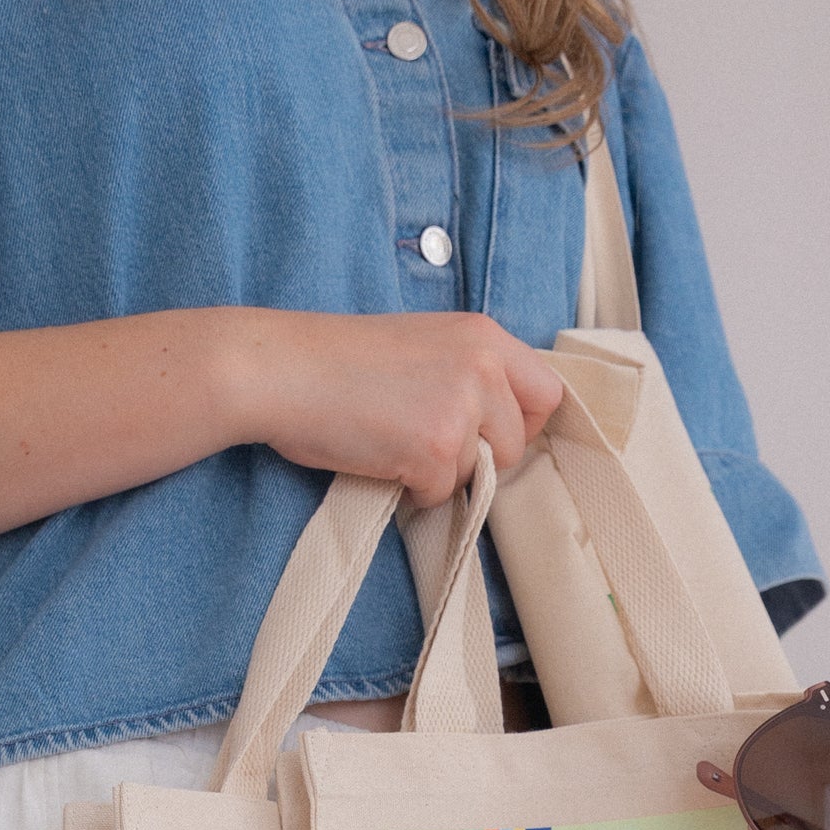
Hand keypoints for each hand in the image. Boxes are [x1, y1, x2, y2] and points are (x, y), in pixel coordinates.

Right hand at [222, 311, 563, 508]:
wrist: (282, 370)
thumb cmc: (337, 362)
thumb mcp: (421, 345)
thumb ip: (466, 373)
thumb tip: (492, 427)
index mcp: (483, 335)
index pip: (547, 392)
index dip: (520, 423)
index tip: (487, 434)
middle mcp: (484, 367)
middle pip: (519, 442)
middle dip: (481, 457)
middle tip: (428, 445)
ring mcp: (462, 409)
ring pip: (481, 473)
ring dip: (441, 473)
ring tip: (394, 443)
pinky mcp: (436, 450)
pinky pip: (442, 494)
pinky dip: (412, 490)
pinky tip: (380, 458)